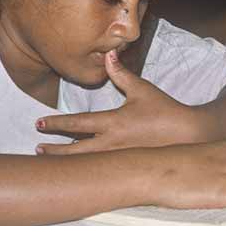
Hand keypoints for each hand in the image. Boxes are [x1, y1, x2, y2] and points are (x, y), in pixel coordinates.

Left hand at [36, 50, 205, 154]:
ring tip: (49, 162)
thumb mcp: (142, 89)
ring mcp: (118, 157)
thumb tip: (108, 55)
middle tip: (37, 149)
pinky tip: (77, 171)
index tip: (39, 123)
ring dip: (66, 162)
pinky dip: (84, 169)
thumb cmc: (164, 110)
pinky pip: (100, 169)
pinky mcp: (126, 165)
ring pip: (85, 163)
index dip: (56, 123)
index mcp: (113, 122)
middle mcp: (111, 143)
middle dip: (54, 150)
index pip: (77, 123)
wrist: (187, 134)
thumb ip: (121, 74)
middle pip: (74, 151)